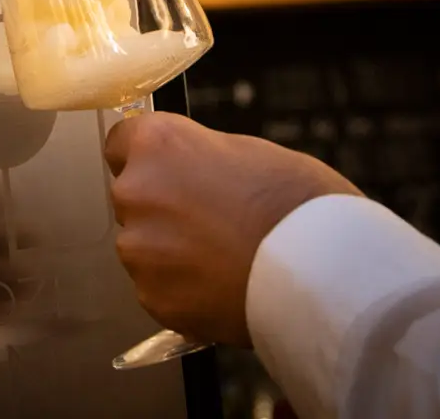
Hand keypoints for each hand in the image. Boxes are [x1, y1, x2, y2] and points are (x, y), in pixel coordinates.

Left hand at [105, 111, 358, 345]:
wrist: (319, 271)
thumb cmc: (296, 203)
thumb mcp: (248, 152)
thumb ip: (200, 158)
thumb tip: (189, 168)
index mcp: (157, 145)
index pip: (120, 143)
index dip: (147, 158)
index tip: (167, 170)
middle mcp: (135, 192)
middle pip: (131, 197)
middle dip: (161, 207)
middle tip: (209, 219)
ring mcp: (140, 249)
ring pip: (143, 246)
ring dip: (169, 251)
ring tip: (221, 257)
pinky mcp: (152, 297)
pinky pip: (158, 287)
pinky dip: (181, 288)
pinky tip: (221, 285)